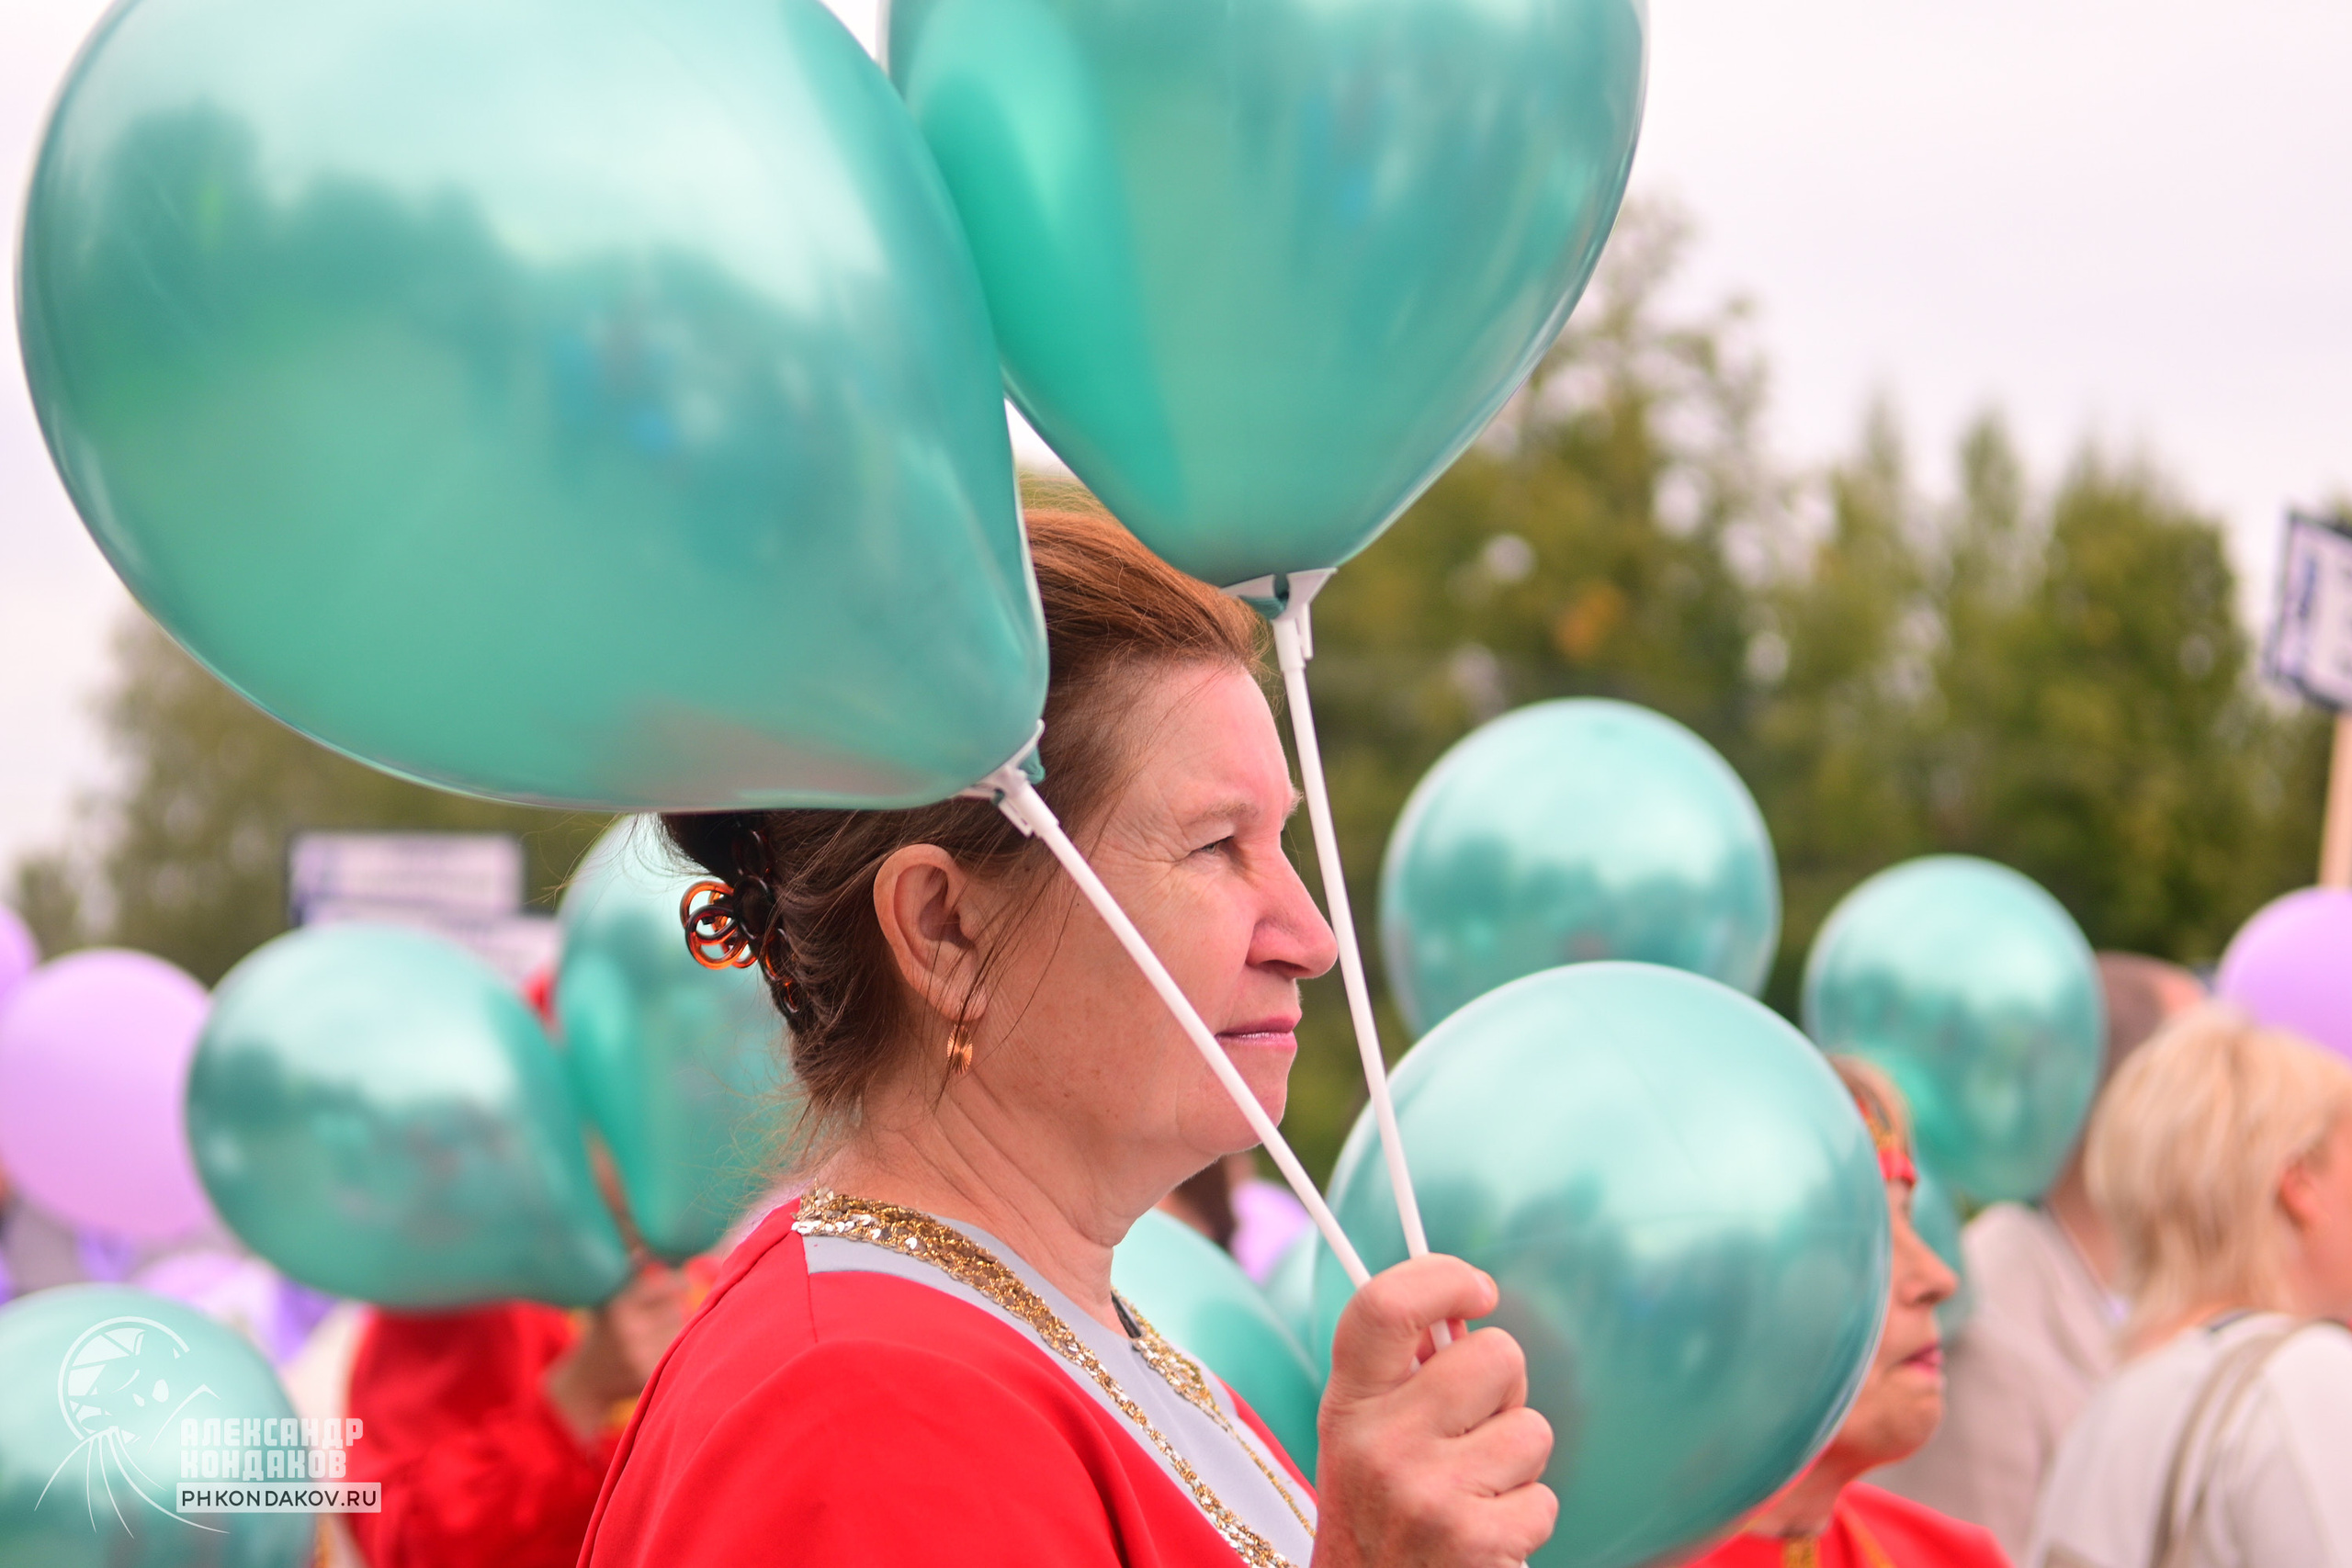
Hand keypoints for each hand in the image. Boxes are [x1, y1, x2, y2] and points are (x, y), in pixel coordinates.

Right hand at [542, 1263, 689, 1442]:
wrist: (585, 1383)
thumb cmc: (602, 1332)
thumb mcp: (606, 1300)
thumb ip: (628, 1275)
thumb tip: (644, 1251)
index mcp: (618, 1306)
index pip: (669, 1286)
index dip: (678, 1283)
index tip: (683, 1282)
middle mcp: (628, 1330)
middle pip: (676, 1309)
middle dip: (671, 1310)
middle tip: (653, 1319)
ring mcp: (639, 1356)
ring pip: (679, 1332)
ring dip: (673, 1332)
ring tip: (650, 1339)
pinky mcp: (648, 1375)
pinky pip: (677, 1354)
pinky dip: (672, 1353)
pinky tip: (653, 1355)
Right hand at [1311, 1255, 1555, 1567]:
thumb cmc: (1380, 1516)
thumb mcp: (1366, 1440)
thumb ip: (1406, 1378)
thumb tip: (1467, 1319)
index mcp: (1348, 1405)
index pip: (1383, 1305)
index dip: (1441, 1277)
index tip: (1476, 1289)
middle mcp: (1379, 1443)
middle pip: (1495, 1355)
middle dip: (1505, 1391)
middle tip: (1474, 1431)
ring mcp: (1426, 1493)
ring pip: (1533, 1429)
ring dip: (1519, 1465)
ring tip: (1474, 1494)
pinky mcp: (1473, 1542)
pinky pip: (1544, 1500)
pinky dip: (1525, 1521)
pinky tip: (1484, 1538)